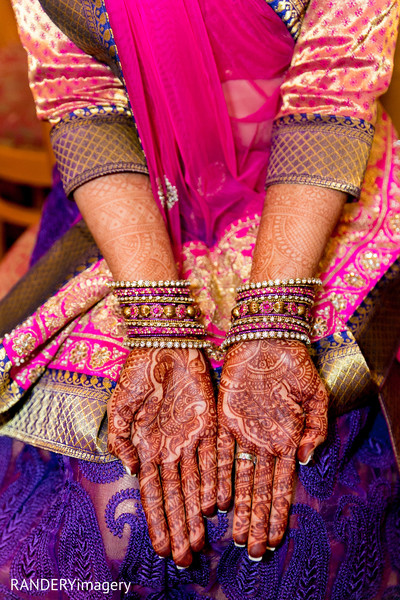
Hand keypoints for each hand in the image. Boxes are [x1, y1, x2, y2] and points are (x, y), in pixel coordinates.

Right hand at [107, 348, 216, 566]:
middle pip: (177, 497)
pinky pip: (213, 457)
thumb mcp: (120, 407)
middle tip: (184, 558)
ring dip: (196, 514)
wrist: (164, 345)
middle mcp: (172, 450)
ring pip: (196, 484)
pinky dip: (214, 480)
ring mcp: (191, 439)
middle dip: (179, 528)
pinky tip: (214, 504)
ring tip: (199, 542)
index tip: (159, 548)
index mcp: (149, 448)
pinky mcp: (210, 424)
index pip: (154, 494)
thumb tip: (130, 469)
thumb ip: (121, 440)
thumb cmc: (139, 374)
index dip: (157, 521)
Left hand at [217, 339, 327, 558]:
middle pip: (257, 490)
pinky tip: (215, 500)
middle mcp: (261, 442)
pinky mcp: (222, 419)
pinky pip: (218, 452)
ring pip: (238, 478)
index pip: (280, 486)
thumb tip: (305, 460)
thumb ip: (316, 429)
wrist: (268, 339)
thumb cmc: (295, 365)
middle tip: (251, 550)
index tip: (275, 538)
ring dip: (237, 508)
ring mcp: (242, 433)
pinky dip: (217, 477)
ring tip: (234, 535)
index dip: (277, 513)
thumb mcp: (316, 396)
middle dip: (255, 520)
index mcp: (285, 440)